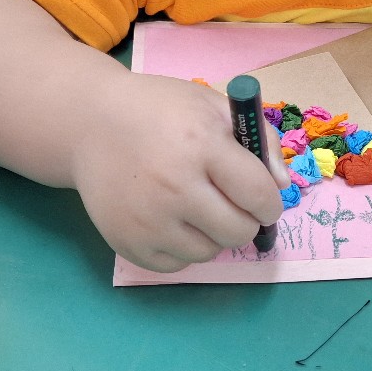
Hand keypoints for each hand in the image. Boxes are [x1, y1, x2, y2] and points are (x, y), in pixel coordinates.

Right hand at [71, 73, 288, 271]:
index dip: (271, 202)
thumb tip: (280, 186)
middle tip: (231, 204)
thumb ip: (258, 138)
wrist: (91, 123)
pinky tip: (171, 219)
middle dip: (246, 221)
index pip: (258, 194)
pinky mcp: (127, 242)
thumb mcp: (212, 105)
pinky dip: (182, 248)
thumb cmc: (160, 110)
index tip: (265, 201)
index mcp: (201, 146)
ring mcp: (148, 219)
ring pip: (209, 252)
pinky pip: (177, 265)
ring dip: (213, 235)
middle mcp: (174, 186)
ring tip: (195, 207)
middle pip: (238, 231)